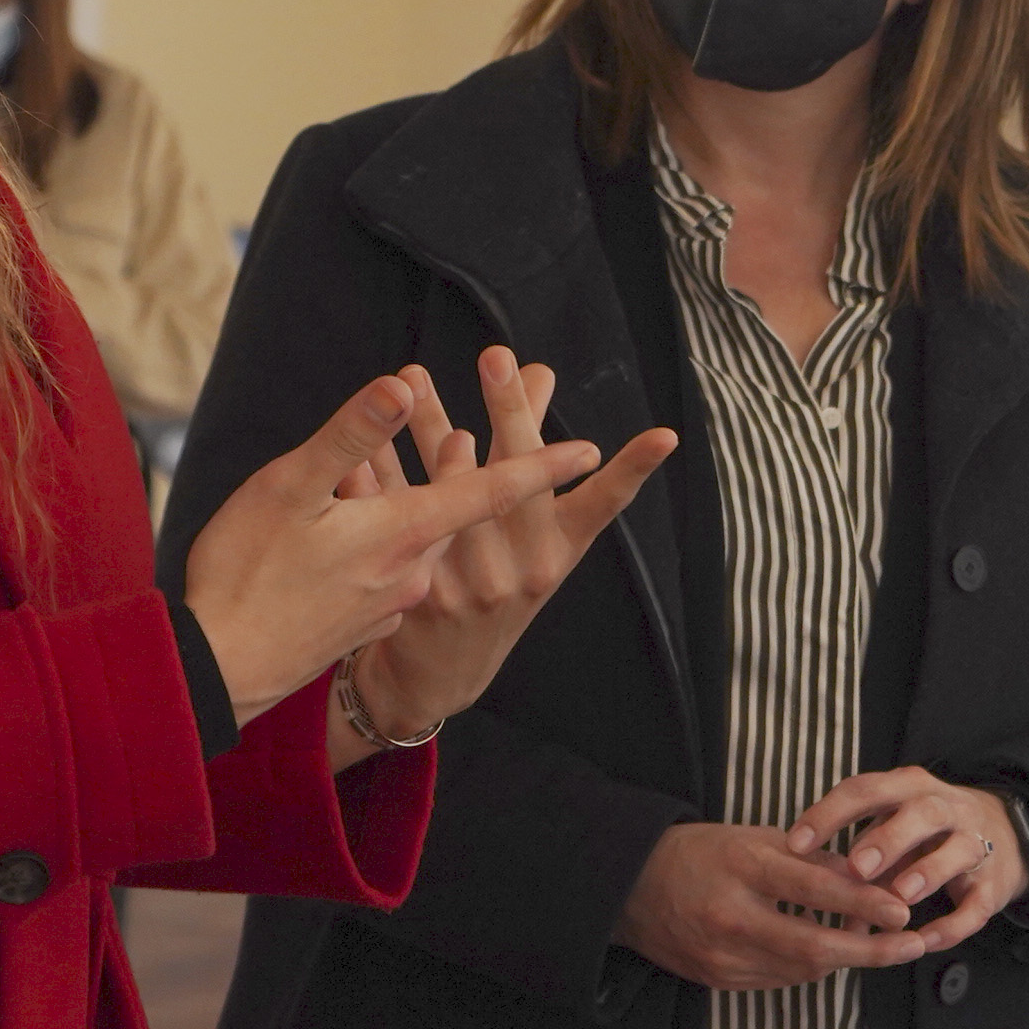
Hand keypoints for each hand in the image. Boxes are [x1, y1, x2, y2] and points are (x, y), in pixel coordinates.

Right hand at [181, 373, 600, 728]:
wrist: (215, 670)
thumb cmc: (245, 572)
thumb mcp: (289, 489)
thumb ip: (349, 438)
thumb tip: (400, 388)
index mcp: (404, 535)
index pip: (489, 492)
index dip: (541, 466)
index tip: (591, 448)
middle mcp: (412, 571)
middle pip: (456, 505)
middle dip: (462, 459)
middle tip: (464, 408)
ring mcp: (390, 601)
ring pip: (416, 532)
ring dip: (415, 494)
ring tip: (398, 460)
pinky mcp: (364, 620)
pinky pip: (388, 562)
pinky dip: (382, 534)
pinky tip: (344, 526)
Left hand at [335, 348, 675, 738]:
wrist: (445, 672)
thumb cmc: (498, 578)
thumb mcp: (529, 529)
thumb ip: (532, 448)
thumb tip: (541, 369)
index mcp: (557, 552)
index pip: (602, 504)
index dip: (634, 471)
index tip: (664, 437)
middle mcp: (520, 569)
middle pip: (516, 479)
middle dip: (509, 413)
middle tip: (498, 356)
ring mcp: (469, 583)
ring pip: (448, 490)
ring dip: (430, 427)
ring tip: (414, 377)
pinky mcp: (416, 591)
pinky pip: (394, 519)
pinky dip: (377, 475)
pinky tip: (364, 434)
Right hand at [614, 823, 931, 989]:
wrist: (630, 887)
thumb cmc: (701, 852)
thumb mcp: (755, 837)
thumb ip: (810, 859)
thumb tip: (867, 880)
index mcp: (742, 868)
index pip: (813, 890)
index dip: (863, 904)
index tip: (904, 910)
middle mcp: (731, 916)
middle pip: (814, 947)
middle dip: (871, 951)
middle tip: (913, 945)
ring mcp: (722, 955)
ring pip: (802, 969)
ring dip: (846, 959)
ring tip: (879, 942)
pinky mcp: (717, 980)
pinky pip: (780, 979)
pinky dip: (811, 967)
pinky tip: (830, 952)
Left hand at [785, 767, 1027, 956]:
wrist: (1005, 834)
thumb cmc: (925, 835)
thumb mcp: (890, 836)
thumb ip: (857, 868)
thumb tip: (820, 911)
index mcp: (909, 787)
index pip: (866, 789)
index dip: (829, 814)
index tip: (796, 844)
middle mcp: (946, 807)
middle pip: (922, 812)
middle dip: (888, 839)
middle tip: (856, 868)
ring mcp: (975, 842)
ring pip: (958, 850)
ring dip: (927, 872)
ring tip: (899, 896)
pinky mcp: (994, 883)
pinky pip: (977, 903)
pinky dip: (953, 924)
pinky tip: (925, 941)